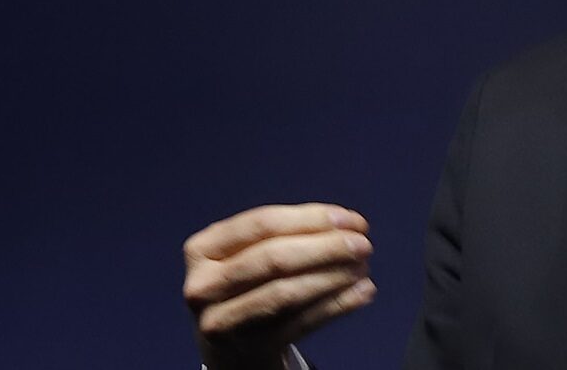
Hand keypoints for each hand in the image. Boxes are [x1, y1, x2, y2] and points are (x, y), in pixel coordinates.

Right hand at [182, 203, 376, 369]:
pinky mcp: (248, 348)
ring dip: (334, 277)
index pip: (263, 223)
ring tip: (363, 268)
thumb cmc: (248, 285)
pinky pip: (300, 324)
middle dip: (326, 248)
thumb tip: (347, 224)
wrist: (230, 345)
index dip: (311, 219)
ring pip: (287, 293)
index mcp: (202, 249)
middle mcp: (203, 285)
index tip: (352, 220)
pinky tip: (363, 292)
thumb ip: (290, 233)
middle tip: (364, 245)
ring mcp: (222, 321)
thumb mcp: (249, 253)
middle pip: (274, 258)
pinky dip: (338, 305)